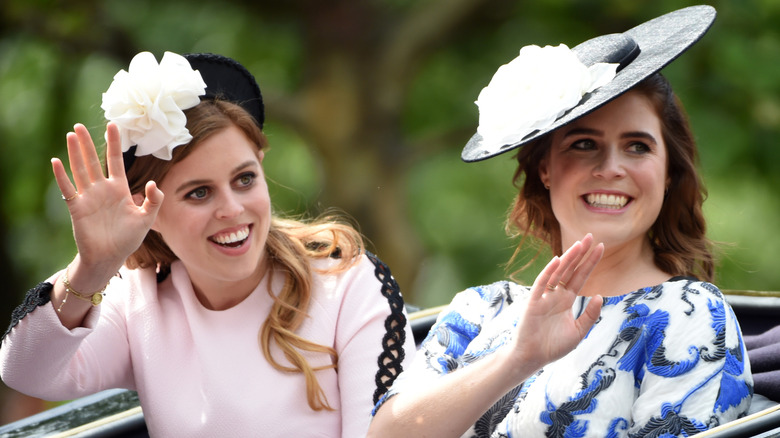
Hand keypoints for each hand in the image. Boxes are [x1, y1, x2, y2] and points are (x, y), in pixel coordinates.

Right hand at [52, 123, 163, 271]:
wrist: (110, 257)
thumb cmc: (128, 238)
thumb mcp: (147, 218)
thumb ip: (154, 201)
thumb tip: (155, 184)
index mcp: (119, 189)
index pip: (115, 161)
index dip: (114, 144)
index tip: (112, 125)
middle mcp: (102, 190)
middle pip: (93, 161)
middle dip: (88, 143)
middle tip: (80, 125)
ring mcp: (88, 197)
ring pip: (80, 170)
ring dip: (75, 153)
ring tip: (71, 135)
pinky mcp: (77, 208)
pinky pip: (68, 189)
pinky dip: (62, 176)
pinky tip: (57, 161)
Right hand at [509, 234, 603, 371]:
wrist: (533, 358)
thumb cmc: (553, 347)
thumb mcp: (579, 331)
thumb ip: (589, 314)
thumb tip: (600, 296)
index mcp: (566, 300)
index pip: (581, 277)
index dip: (590, 262)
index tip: (600, 248)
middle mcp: (556, 295)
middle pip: (571, 270)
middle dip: (581, 254)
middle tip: (591, 237)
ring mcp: (544, 297)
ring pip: (558, 273)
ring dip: (568, 258)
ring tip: (580, 244)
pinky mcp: (534, 302)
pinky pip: (542, 284)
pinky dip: (549, 272)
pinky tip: (558, 261)